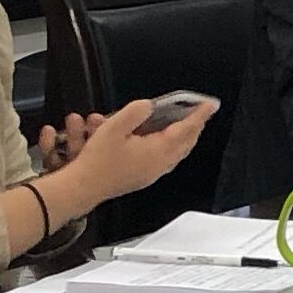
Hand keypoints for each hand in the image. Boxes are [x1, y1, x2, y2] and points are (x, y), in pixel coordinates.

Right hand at [40, 95, 204, 211]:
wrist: (84, 187)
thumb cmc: (97, 161)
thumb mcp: (114, 127)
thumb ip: (135, 112)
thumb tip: (148, 107)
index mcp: (158, 151)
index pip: (185, 130)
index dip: (198, 116)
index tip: (209, 105)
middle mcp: (160, 164)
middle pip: (186, 143)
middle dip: (195, 127)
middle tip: (201, 114)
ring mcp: (152, 173)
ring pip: (178, 153)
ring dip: (184, 138)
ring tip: (187, 126)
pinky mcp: (143, 178)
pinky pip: (167, 161)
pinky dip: (172, 148)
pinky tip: (164, 143)